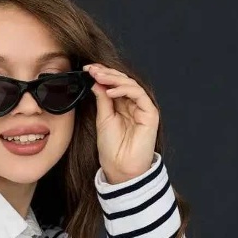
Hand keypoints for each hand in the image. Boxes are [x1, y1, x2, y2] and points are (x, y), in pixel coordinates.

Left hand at [84, 63, 158, 183]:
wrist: (121, 168)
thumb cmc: (112, 149)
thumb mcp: (103, 119)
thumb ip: (102, 100)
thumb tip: (96, 81)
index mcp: (122, 105)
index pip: (113, 84)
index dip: (102, 75)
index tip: (87, 70)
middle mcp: (133, 104)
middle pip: (122, 81)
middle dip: (106, 73)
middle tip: (92, 69)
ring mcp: (142, 108)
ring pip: (130, 85)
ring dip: (113, 78)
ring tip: (99, 77)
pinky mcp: (150, 113)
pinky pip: (138, 95)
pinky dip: (125, 90)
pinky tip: (111, 91)